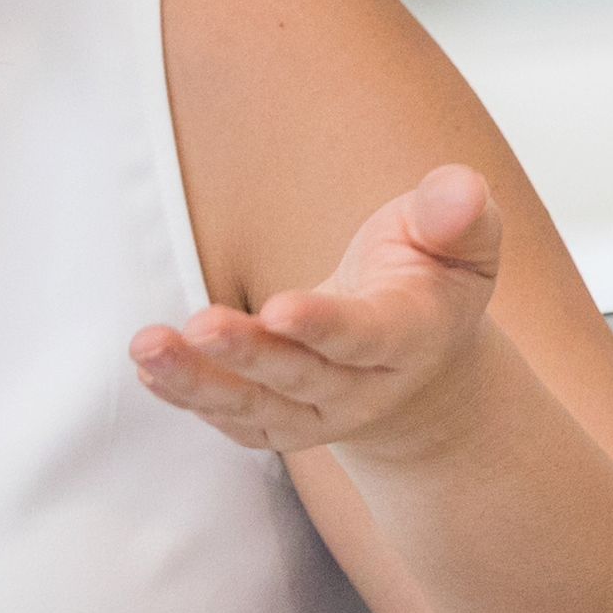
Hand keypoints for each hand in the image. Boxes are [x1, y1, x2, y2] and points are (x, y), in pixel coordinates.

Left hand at [134, 164, 507, 465]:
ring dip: (199, 382)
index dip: (324, 325)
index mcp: (413, 338)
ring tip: (148, 348)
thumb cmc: (432, 277)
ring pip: (258, 407)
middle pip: (302, 376)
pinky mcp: (281, 422)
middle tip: (199, 327)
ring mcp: (320, 413)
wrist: (419, 358)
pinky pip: (234, 420)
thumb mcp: (464, 241)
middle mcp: (366, 388)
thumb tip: (461, 190)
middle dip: (250, 353)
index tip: (279, 308)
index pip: (366, 336)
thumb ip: (459, 216)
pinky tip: (149, 368)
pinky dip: (190, 397)